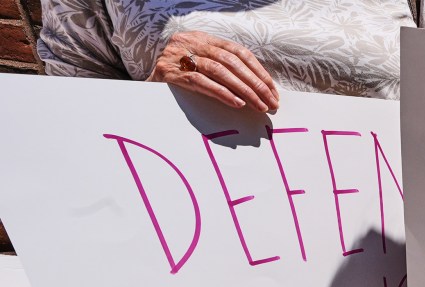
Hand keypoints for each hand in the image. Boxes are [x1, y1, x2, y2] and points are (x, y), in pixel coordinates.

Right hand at [147, 31, 279, 111]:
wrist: (146, 86)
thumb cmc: (180, 78)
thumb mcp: (202, 64)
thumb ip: (224, 68)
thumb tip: (259, 87)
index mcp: (203, 38)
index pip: (238, 52)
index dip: (258, 71)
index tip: (272, 90)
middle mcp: (191, 43)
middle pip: (232, 61)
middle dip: (255, 83)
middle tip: (270, 102)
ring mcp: (180, 57)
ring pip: (219, 71)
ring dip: (243, 90)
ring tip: (258, 106)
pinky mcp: (171, 73)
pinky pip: (202, 82)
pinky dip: (222, 93)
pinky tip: (237, 104)